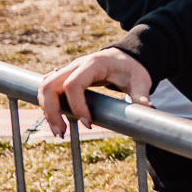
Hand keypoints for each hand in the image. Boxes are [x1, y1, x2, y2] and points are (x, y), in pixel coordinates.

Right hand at [37, 46, 153, 136]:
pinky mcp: (64, 77)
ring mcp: (68, 70)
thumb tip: (147, 110)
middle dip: (52, 111)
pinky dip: (48, 106)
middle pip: (50, 85)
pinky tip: (58, 122)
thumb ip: (141, 94)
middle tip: (61, 134)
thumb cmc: (132, 68)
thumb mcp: (140, 80)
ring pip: (44, 87)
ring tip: (59, 132)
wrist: (126, 57)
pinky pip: (48, 89)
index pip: (73, 84)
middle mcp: (76, 65)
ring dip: (47, 110)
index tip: (88, 124)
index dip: (77, 105)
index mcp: (93, 64)